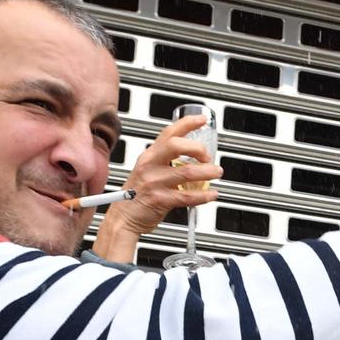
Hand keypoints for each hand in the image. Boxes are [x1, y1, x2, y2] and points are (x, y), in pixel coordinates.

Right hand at [92, 114, 223, 259]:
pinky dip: (204, 195)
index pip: (169, 133)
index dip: (187, 123)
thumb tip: (191, 159)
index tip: (201, 120)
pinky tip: (211, 194)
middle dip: (197, 148)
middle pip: (176, 145)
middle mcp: (150, 166)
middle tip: (207, 156)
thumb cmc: (135, 197)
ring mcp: (154, 182)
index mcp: (149, 156)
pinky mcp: (160, 200)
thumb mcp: (146, 172)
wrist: (123, 219)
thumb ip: (165, 163)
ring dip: (207, 171)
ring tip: (216, 172)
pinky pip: (187, 196)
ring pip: (187, 171)